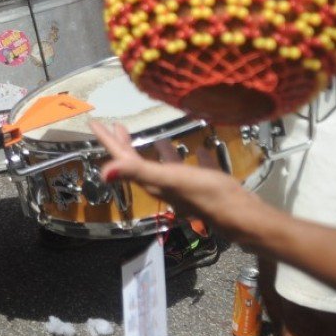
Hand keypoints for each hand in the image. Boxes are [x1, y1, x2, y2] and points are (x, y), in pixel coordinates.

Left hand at [89, 121, 266, 245]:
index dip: (109, 141)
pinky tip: (198, 150)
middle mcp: (165, 186)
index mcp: (152, 181)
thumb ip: (137, 171)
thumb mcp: (168, 178)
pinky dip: (192, 159)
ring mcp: (185, 188)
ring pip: (166, 168)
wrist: (240, 213)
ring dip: (158, 153)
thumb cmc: (204, 193)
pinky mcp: (205, 187)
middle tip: (120, 126)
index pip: (123, 160)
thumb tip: (104, 171)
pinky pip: (194, 170)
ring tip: (157, 138)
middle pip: (139, 163)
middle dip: (128, 145)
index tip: (95, 122)